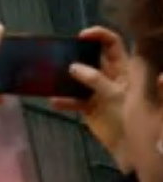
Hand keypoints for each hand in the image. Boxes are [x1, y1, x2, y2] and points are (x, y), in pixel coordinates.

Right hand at [51, 26, 129, 170]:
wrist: (127, 146)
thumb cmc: (128, 116)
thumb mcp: (115, 94)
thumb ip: (95, 80)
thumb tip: (73, 67)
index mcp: (122, 68)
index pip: (112, 44)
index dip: (99, 36)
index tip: (81, 36)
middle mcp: (109, 76)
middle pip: (91, 58)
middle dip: (76, 54)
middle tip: (61, 54)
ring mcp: (97, 90)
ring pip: (78, 77)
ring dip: (65, 77)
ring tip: (52, 76)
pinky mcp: (87, 105)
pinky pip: (72, 99)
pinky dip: (63, 101)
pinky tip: (54, 102)